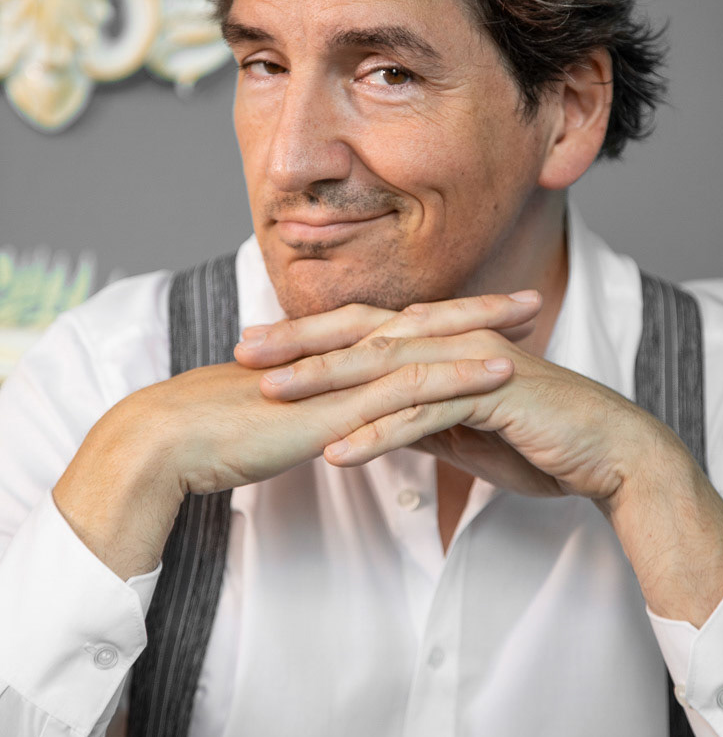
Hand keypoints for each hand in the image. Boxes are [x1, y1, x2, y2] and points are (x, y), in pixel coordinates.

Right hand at [53, 314, 517, 578]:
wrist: (174, 438)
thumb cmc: (217, 432)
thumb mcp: (277, 420)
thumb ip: (310, 416)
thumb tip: (330, 426)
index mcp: (328, 356)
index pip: (394, 329)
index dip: (440, 320)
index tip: (482, 316)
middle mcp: (342, 354)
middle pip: (421, 320)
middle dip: (477, 309)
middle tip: (526, 299)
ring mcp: (345, 374)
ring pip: (428, 342)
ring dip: (483, 329)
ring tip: (533, 316)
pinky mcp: (345, 402)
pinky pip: (415, 384)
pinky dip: (463, 372)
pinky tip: (502, 370)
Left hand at [236, 293, 659, 504]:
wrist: (607, 451)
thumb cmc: (539, 438)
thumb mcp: (466, 428)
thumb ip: (423, 416)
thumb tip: (381, 423)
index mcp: (442, 341)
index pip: (363, 331)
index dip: (308, 337)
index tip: (256, 348)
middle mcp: (451, 340)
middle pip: (363, 335)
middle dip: (300, 343)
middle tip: (242, 351)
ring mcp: (471, 363)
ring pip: (386, 368)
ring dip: (326, 383)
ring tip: (272, 398)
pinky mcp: (491, 395)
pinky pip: (425, 414)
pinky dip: (380, 435)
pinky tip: (339, 454)